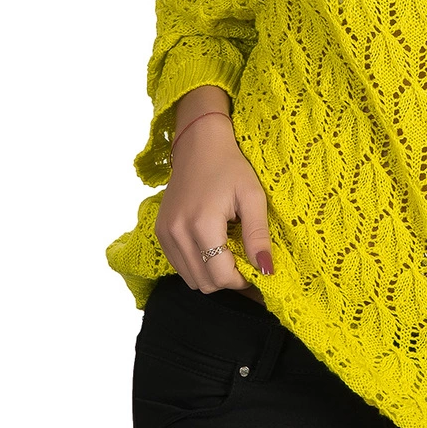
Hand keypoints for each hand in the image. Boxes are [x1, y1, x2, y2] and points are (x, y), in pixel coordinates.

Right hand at [154, 116, 274, 291]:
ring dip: (212, 275)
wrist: (199, 144)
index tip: (256, 270)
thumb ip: (258, 235)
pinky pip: (179, 266)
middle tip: (245, 262)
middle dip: (228, 280)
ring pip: (191, 279)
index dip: (242, 281)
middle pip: (205, 283)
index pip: (220, 276)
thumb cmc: (230, 166)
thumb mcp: (253, 196)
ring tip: (229, 254)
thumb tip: (266, 270)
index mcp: (202, 223)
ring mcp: (165, 233)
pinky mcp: (160, 232)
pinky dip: (197, 266)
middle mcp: (178, 232)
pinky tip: (212, 247)